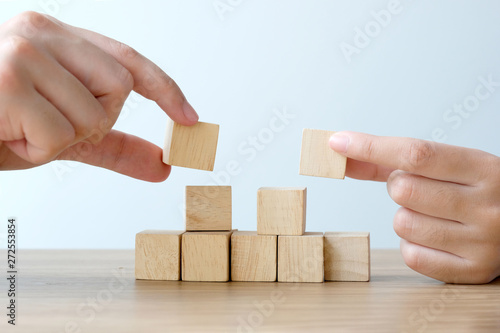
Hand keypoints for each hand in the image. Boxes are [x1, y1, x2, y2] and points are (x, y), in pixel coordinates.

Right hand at [0, 11, 198, 181]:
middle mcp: (39, 33)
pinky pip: (61, 137)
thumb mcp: (62, 131)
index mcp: (54, 35)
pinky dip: (37, 151)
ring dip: (62, 140)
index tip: (190, 117)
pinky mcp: (7, 83)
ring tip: (21, 128)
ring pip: (94, 116)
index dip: (164, 88)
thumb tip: (163, 164)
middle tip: (50, 124)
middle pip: (119, 88)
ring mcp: (22, 54)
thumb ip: (114, 145)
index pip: (128, 59)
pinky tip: (7, 135)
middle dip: (95, 122)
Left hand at [329, 131, 499, 283]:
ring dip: (405, 216)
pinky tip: (434, 237)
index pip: (416, 154)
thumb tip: (343, 150)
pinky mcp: (472, 271)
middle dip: (398, 186)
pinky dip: (412, 244)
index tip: (339, 142)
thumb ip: (393, 159)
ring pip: (402, 223)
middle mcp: (487, 205)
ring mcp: (482, 242)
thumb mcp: (451, 166)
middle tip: (420, 189)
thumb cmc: (477, 191)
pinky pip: (411, 255)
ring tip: (432, 214)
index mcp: (484, 168)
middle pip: (403, 189)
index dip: (370, 147)